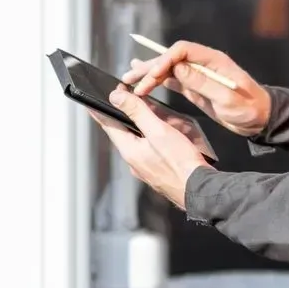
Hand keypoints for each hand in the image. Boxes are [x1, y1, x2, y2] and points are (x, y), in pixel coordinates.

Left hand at [89, 87, 210, 210]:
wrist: (199, 190)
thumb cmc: (180, 163)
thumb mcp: (158, 131)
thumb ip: (137, 112)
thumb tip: (116, 97)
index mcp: (129, 151)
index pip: (107, 125)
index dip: (99, 109)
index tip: (89, 99)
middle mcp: (133, 161)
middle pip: (121, 132)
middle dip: (120, 116)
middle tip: (119, 100)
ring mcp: (145, 168)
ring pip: (136, 141)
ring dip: (136, 126)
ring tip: (140, 112)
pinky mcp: (157, 171)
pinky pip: (147, 149)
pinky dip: (148, 137)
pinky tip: (159, 133)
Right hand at [121, 40, 270, 137]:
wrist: (261, 119)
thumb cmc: (249, 108)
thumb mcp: (227, 98)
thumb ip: (203, 83)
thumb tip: (178, 68)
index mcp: (212, 60)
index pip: (181, 50)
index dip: (164, 60)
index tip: (152, 76)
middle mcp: (203, 64)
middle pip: (171, 59)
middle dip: (150, 67)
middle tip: (130, 79)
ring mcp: (198, 75)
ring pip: (169, 69)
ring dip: (149, 74)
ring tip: (129, 80)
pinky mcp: (196, 88)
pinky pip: (173, 80)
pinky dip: (158, 81)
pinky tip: (144, 82)